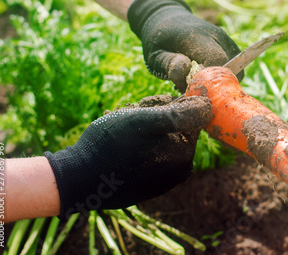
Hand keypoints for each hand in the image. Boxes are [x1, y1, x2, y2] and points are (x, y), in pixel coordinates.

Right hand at [44, 96, 211, 218]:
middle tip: (128, 112)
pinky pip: (151, 154)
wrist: (78, 179)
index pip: (190, 116)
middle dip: (153, 114)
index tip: (144, 104)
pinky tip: (118, 140)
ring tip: (119, 123)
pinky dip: (137, 142)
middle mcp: (179, 170)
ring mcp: (164, 179)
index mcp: (184, 154)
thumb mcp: (144, 120)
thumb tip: (209, 105)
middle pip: (176, 127)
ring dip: (142, 125)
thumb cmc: (110, 145)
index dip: (168, 103)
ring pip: (161, 138)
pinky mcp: (148, 183)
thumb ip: (180, 113)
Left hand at [127, 0, 241, 91]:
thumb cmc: (160, 40)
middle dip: (214, 85)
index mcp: (197, 37)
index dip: (208, 80)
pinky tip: (205, 75)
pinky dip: (223, 77)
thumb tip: (187, 70)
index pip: (216, 62)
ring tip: (198, 80)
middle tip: (194, 88)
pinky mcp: (230, 45)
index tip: (192, 89)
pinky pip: (235, 68)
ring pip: (234, 71)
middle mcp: (217, 36)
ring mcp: (226, 40)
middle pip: (229, 69)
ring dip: (219, 82)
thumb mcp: (155, 54)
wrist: (169, 18)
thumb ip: (169, 63)